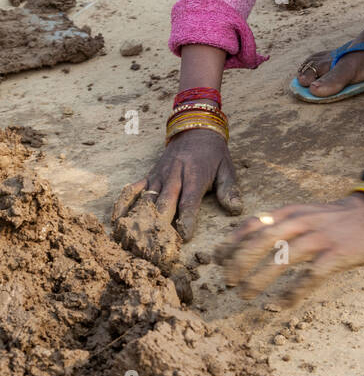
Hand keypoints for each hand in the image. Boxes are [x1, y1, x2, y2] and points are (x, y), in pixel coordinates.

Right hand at [112, 130, 241, 242]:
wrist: (196, 129)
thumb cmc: (214, 154)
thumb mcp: (227, 168)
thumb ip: (229, 190)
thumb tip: (235, 210)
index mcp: (194, 177)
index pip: (188, 202)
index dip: (186, 220)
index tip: (184, 237)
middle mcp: (174, 177)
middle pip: (164, 204)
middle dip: (160, 226)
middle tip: (156, 247)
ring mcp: (159, 176)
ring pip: (146, 200)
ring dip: (140, 220)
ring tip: (134, 240)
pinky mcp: (150, 175)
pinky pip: (133, 189)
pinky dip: (124, 203)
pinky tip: (116, 220)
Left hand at [218, 194, 363, 303]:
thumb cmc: (328, 220)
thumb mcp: (300, 213)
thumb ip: (275, 225)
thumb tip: (239, 243)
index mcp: (290, 212)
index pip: (254, 223)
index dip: (233, 242)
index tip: (217, 260)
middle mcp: (302, 222)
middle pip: (264, 239)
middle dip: (240, 261)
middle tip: (228, 281)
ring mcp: (320, 238)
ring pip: (284, 257)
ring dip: (260, 277)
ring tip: (245, 294)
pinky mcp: (336, 255)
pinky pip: (311, 275)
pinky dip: (294, 291)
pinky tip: (282, 304)